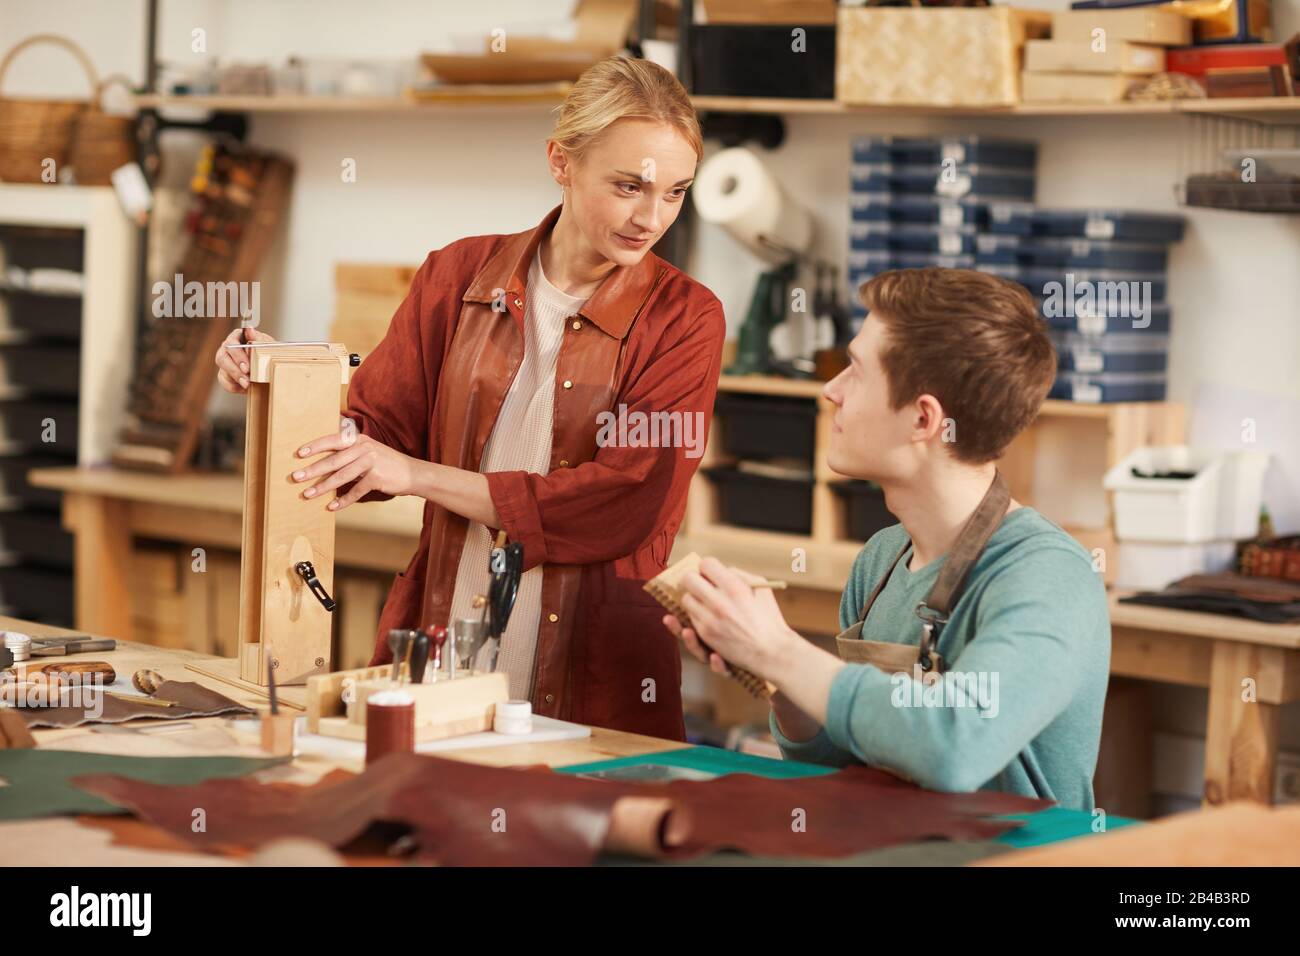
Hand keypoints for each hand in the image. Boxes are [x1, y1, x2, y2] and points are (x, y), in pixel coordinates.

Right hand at [214, 327, 276, 393]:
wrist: (271, 365)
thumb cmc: (268, 351)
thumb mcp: (267, 344)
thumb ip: (258, 338)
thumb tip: (249, 329)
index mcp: (237, 337)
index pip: (232, 342)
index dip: (238, 355)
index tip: (247, 367)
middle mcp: (228, 348)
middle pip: (223, 357)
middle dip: (235, 368)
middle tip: (247, 376)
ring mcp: (225, 361)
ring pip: (223, 369)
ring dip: (236, 378)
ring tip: (247, 384)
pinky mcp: (225, 373)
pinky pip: (224, 381)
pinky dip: (234, 386)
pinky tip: (244, 388)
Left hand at [291, 418, 419, 510]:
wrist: (413, 473)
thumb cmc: (386, 464)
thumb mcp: (369, 452)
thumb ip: (350, 454)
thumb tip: (324, 464)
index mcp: (359, 440)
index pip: (333, 441)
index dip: (315, 447)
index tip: (299, 454)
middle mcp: (364, 448)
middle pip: (333, 460)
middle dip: (313, 470)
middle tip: (296, 477)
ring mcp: (371, 462)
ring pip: (341, 476)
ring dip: (323, 487)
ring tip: (308, 494)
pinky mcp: (377, 477)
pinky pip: (356, 491)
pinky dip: (343, 500)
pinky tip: (332, 507)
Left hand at [665, 556, 798, 679]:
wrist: (771, 652)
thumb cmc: (770, 619)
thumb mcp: (762, 588)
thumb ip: (740, 574)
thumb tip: (723, 570)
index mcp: (734, 587)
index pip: (706, 565)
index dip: (707, 567)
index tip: (710, 572)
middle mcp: (719, 602)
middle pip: (689, 580)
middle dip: (692, 579)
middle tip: (699, 583)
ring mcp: (710, 619)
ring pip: (685, 600)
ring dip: (692, 598)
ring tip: (702, 601)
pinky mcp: (706, 635)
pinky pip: (689, 619)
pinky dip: (693, 616)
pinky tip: (698, 617)